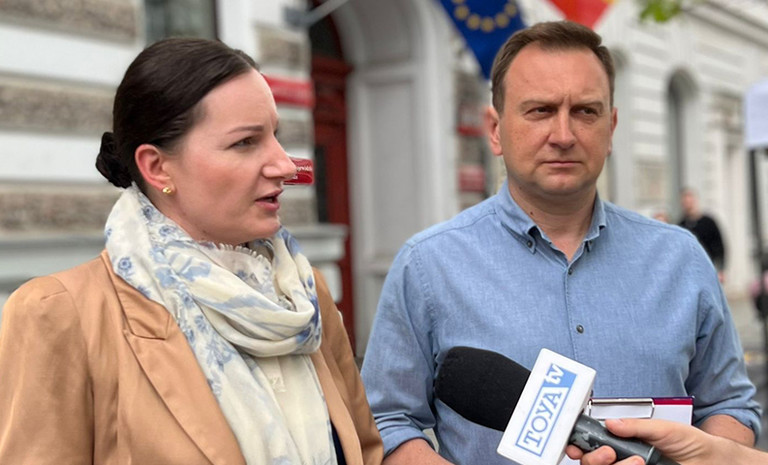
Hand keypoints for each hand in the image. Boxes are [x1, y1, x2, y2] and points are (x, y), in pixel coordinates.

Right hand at [565, 418, 736, 464]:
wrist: (712, 462)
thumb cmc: (691, 444)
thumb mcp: (663, 428)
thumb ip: (636, 426)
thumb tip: (612, 423)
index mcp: (624, 441)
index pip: (593, 443)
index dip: (580, 444)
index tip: (577, 444)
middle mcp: (623, 459)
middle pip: (591, 462)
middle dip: (593, 457)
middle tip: (609, 453)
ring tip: (637, 461)